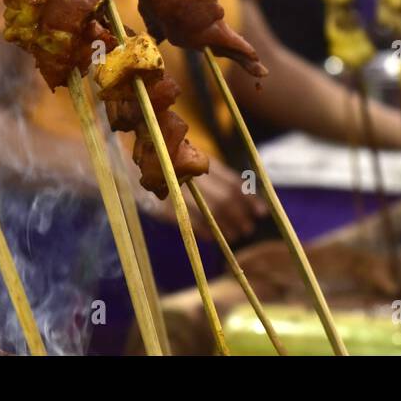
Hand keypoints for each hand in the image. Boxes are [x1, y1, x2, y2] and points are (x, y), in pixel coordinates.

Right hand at [147, 158, 266, 242]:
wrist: (138, 164)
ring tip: (235, 235)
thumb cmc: (176, 166)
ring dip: (226, 227)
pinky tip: (214, 237)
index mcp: (202, 163)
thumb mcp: (198, 164)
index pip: (233, 183)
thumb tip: (255, 203)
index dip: (249, 199)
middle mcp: (193, 176)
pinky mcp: (165, 207)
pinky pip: (190, 223)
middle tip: (248, 228)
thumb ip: (223, 179)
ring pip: (209, 212)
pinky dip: (205, 231)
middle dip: (239, 216)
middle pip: (224, 199)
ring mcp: (178, 192)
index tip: (261, 212)